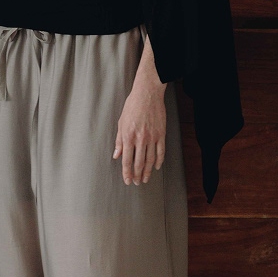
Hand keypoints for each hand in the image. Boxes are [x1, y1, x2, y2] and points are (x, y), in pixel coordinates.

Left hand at [114, 39, 166, 189]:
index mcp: (128, 136)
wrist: (147, 93)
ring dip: (147, 172)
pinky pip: (160, 151)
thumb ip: (119, 141)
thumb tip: (116, 155)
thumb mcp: (121, 122)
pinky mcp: (161, 134)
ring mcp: (152, 137)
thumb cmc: (132, 106)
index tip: (127, 181)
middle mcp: (140, 139)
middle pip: (138, 163)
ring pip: (150, 160)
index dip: (126, 173)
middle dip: (137, 175)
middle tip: (137, 183)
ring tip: (145, 179)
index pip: (126, 160)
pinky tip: (157, 167)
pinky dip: (159, 161)